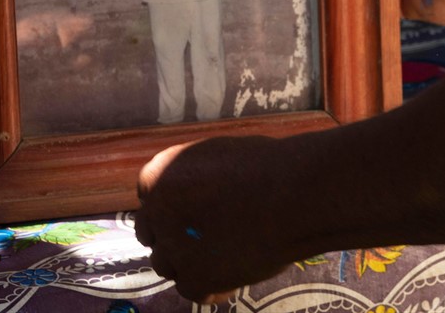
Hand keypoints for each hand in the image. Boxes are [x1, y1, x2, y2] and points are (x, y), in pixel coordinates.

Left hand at [135, 136, 290, 302]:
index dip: (174, 208)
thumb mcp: (218, 155)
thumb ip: (195, 176)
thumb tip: (194, 192)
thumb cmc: (267, 168)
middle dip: (174, 236)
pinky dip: (211, 286)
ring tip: (225, 254)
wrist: (293, 194)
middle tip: (203, 238)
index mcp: (160, 175)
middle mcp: (157, 212)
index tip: (194, 212)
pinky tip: (232, 278)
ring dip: (189, 262)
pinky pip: (192, 289)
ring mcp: (174, 248)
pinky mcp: (195, 279)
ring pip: (167, 264)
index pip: (151, 199)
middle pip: (151, 234)